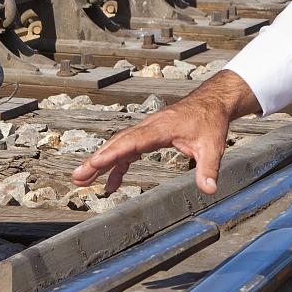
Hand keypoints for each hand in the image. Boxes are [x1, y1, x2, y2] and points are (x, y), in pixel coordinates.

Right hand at [71, 70, 260, 196]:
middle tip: (78, 177)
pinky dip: (117, 165)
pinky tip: (111, 182)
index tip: (95, 164)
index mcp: (161, 128)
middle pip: (118, 143)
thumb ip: (209, 169)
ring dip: (100, 163)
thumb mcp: (213, 147)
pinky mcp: (149, 136)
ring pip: (118, 146)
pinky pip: (127, 150)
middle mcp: (149, 127)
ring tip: (82, 180)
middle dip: (96, 160)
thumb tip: (210, 189)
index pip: (132, 142)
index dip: (113, 153)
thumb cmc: (210, 121)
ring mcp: (147, 131)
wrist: (212, 102)